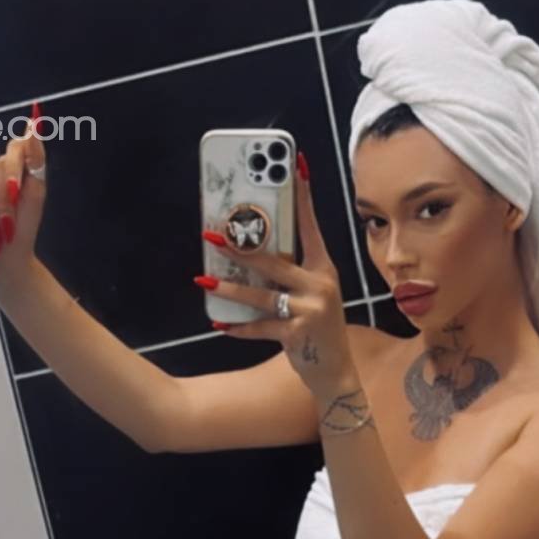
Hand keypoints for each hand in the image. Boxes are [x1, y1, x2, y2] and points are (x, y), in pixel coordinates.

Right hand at [0, 103, 46, 283]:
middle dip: (11, 188)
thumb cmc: (20, 228)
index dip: (25, 149)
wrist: (3, 255)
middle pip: (6, 158)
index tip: (29, 149)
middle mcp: (2, 167)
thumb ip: (35, 160)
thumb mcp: (35, 194)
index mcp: (22, 167)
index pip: (22, 145)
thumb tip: (34, 128)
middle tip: (12, 212)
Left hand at [198, 153, 355, 396]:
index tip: (295, 168)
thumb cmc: (318, 326)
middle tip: (213, 235)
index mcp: (324, 268)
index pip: (310, 226)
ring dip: (229, 287)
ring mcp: (309, 310)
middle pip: (274, 260)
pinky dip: (239, 327)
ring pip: (261, 294)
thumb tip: (252, 251)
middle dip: (240, 248)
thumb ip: (291, 273)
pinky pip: (260, 327)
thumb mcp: (312, 293)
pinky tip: (221, 324)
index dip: (303, 196)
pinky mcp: (296, 334)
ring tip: (204, 279)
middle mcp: (320, 284)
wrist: (335, 370)